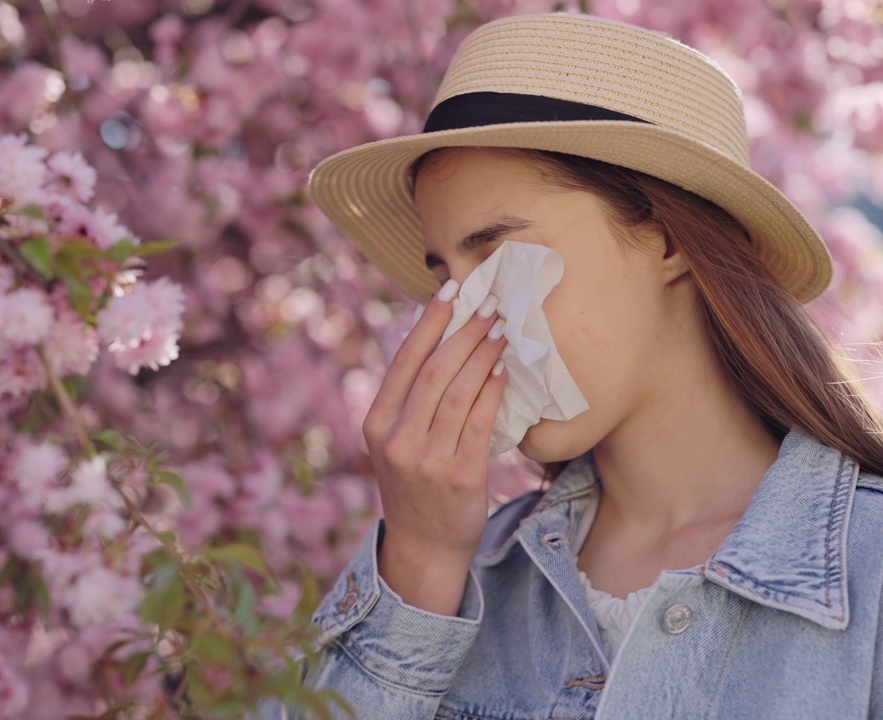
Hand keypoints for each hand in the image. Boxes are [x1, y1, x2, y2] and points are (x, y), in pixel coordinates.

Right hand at [363, 280, 507, 614]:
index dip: (430, 321)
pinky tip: (504, 371)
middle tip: (489, 305)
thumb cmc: (416, 486)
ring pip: (458, 392)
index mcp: (377, 423)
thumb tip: (443, 340)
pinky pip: (479, 422)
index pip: (405, 360)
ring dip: (483, 355)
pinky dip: (493, 391)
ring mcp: (426, 459)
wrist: (424, 547)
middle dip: (463, 331)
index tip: (451, 290)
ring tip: (502, 331)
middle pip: (433, 371)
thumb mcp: (397, 442)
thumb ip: (411, 401)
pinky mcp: (459, 476)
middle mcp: (396, 439)